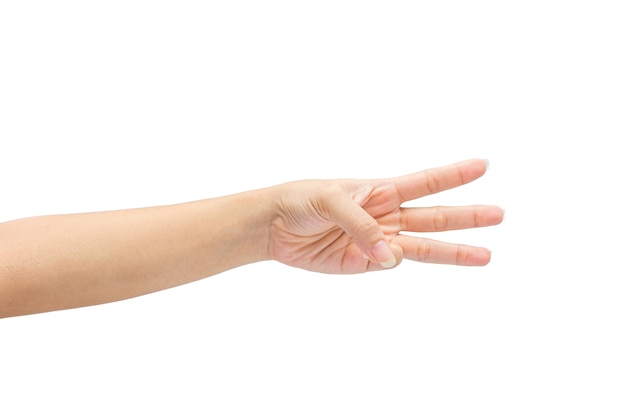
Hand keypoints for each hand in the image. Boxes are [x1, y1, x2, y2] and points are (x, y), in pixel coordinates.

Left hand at [268, 159, 502, 273]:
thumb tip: (389, 256)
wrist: (273, 227)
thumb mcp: (330, 200)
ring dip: (454, 251)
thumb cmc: (300, 200)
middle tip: (500, 215)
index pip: (425, 182)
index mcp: (380, 190)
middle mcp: (386, 215)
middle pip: (434, 217)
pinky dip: (392, 263)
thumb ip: (362, 225)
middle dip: (467, 216)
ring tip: (485, 256)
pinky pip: (388, 265)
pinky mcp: (363, 263)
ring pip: (422, 247)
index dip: (454, 174)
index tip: (484, 165)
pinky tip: (387, 258)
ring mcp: (377, 241)